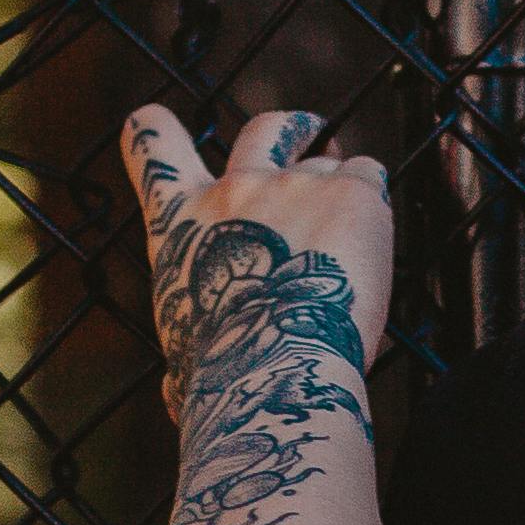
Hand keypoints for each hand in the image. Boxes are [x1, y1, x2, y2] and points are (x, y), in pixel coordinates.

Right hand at [121, 102, 394, 419]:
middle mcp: (237, 189)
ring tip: (350, 233)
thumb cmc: (221, 379)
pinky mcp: (352, 194)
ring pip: (327, 158)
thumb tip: (172, 397)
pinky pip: (369, 175)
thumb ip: (183, 359)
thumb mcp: (181, 360)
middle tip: (309, 142)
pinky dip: (373, 202)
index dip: (154, 131)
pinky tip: (372, 242)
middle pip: (264, 128)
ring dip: (339, 185)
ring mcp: (296, 183)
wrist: (276, 370)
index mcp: (180, 223)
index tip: (159, 127)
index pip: (151, 146)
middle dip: (289, 131)